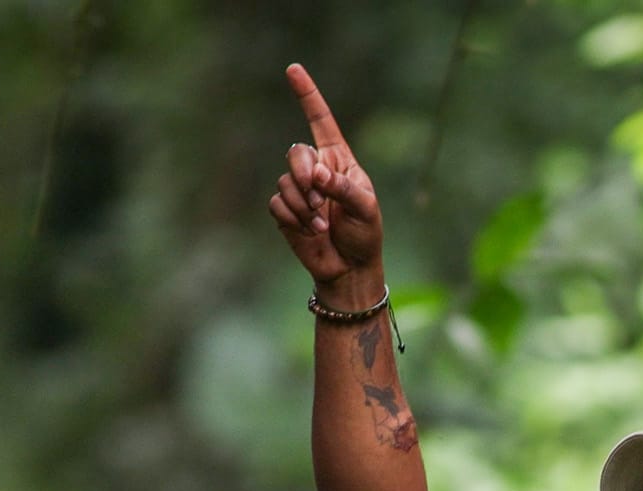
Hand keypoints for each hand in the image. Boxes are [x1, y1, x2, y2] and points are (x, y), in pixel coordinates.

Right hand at [270, 64, 384, 298]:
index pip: (321, 121)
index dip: (307, 95)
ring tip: (320, 224)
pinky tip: (310, 232)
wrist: (349, 268)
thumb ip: (342, 188)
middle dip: (304, 175)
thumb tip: (317, 174)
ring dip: (303, 204)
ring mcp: (299, 191)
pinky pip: (278, 203)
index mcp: (339, 160)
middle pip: (296, 153)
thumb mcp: (365, 208)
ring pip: (285, 181)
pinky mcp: (286, 212)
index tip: (293, 69)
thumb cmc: (364, 234)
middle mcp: (317, 170)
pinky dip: (294, 218)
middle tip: (319, 199)